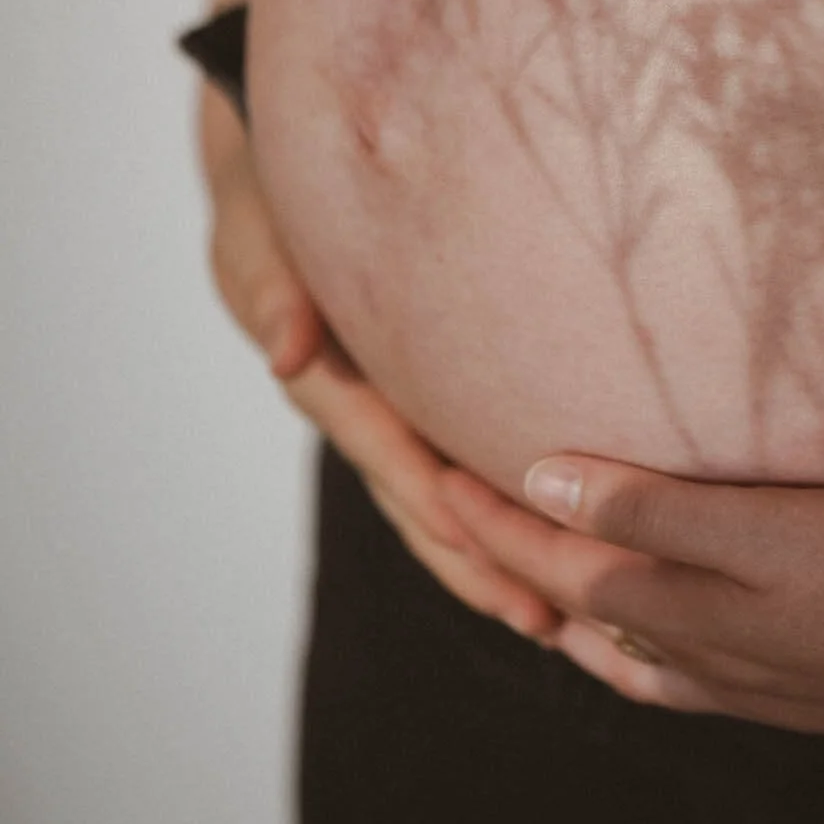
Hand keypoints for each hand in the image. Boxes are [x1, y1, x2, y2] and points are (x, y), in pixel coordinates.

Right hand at [200, 110, 559, 641]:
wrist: (273, 201)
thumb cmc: (270, 214)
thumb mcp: (260, 243)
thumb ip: (275, 293)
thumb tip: (287, 352)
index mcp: (334, 386)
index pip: (395, 460)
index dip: (443, 514)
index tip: (493, 564)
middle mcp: (368, 417)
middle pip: (426, 511)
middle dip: (481, 569)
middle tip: (545, 622)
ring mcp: (395, 420)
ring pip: (447, 507)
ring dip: (497, 563)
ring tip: (562, 619)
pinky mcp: (421, 409)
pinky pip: (462, 471)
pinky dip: (503, 516)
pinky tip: (563, 547)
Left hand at [438, 451, 823, 740]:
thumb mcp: (765, 526)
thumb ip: (653, 506)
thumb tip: (542, 483)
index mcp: (671, 608)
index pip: (548, 556)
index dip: (486, 512)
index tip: (428, 462)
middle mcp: (687, 653)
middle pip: (568, 600)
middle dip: (503, 554)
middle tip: (451, 504)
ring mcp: (735, 679)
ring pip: (612, 643)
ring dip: (558, 604)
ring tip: (518, 571)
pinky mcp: (782, 688)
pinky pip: (667, 672)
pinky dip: (625, 649)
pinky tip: (632, 643)